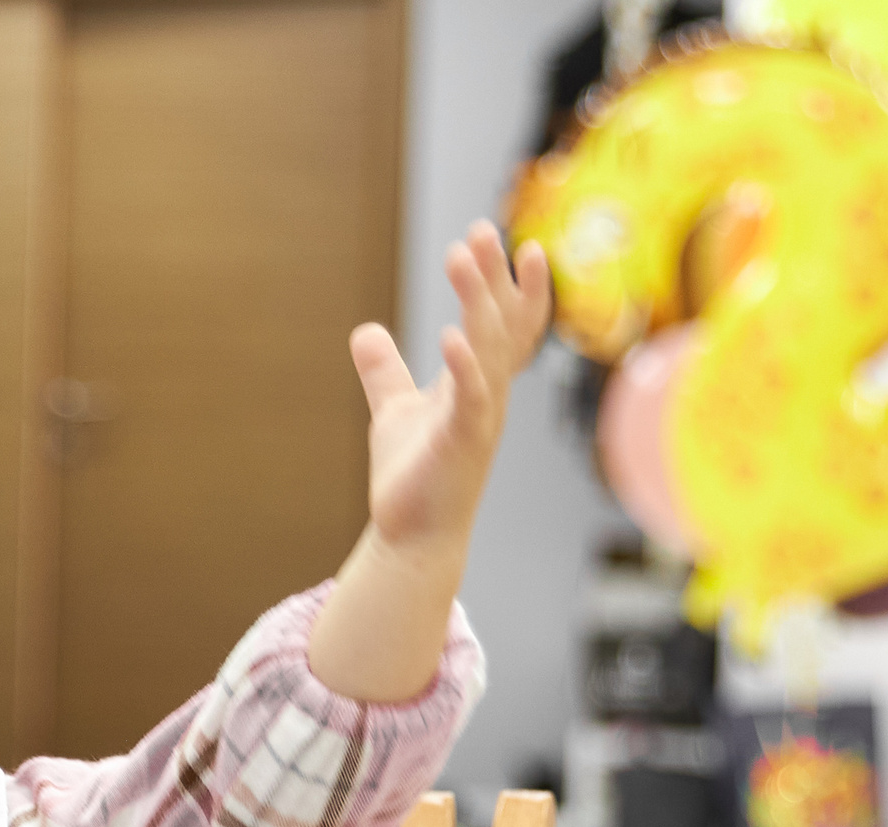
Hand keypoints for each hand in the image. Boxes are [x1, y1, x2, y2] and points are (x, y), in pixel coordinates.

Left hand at [350, 223, 550, 556]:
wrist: (409, 535)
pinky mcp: (462, 444)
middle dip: (496, 276)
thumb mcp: (393, 410)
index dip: (521, 288)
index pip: (510, 327)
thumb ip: (384, 370)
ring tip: (460, 257)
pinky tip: (451, 336)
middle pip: (503, 325)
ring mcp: (481, 419)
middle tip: (480, 230)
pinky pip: (471, 399)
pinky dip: (464, 367)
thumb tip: (365, 331)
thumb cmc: (412, 476)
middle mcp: (489, 395)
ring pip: (489, 349)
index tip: (523, 244)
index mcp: (478, 384)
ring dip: (478, 301)